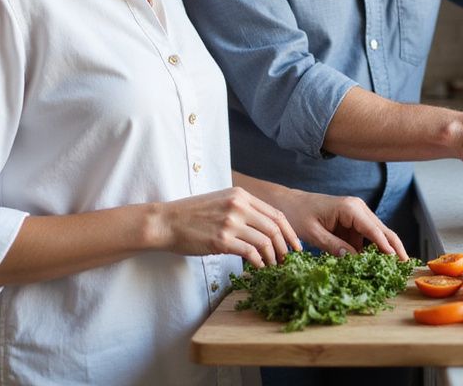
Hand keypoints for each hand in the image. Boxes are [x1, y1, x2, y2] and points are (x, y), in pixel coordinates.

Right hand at [152, 187, 300, 267]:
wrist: (166, 222)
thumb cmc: (192, 215)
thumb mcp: (221, 202)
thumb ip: (243, 210)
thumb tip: (265, 229)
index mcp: (241, 195)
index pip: (276, 213)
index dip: (290, 232)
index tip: (296, 246)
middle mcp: (238, 205)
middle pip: (275, 228)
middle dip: (285, 248)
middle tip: (288, 261)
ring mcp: (230, 222)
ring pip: (265, 241)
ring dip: (273, 257)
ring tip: (274, 267)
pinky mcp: (221, 239)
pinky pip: (250, 252)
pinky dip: (259, 262)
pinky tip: (259, 268)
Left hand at [277, 191, 408, 258]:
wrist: (287, 203)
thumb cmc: (297, 214)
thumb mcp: (313, 233)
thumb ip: (334, 246)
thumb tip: (353, 259)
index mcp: (350, 208)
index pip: (374, 230)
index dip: (387, 247)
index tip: (397, 262)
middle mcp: (358, 209)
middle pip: (383, 231)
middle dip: (394, 249)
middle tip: (406, 268)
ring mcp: (356, 215)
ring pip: (377, 236)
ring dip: (384, 252)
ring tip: (394, 271)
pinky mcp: (352, 224)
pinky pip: (365, 239)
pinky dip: (370, 251)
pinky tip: (375, 265)